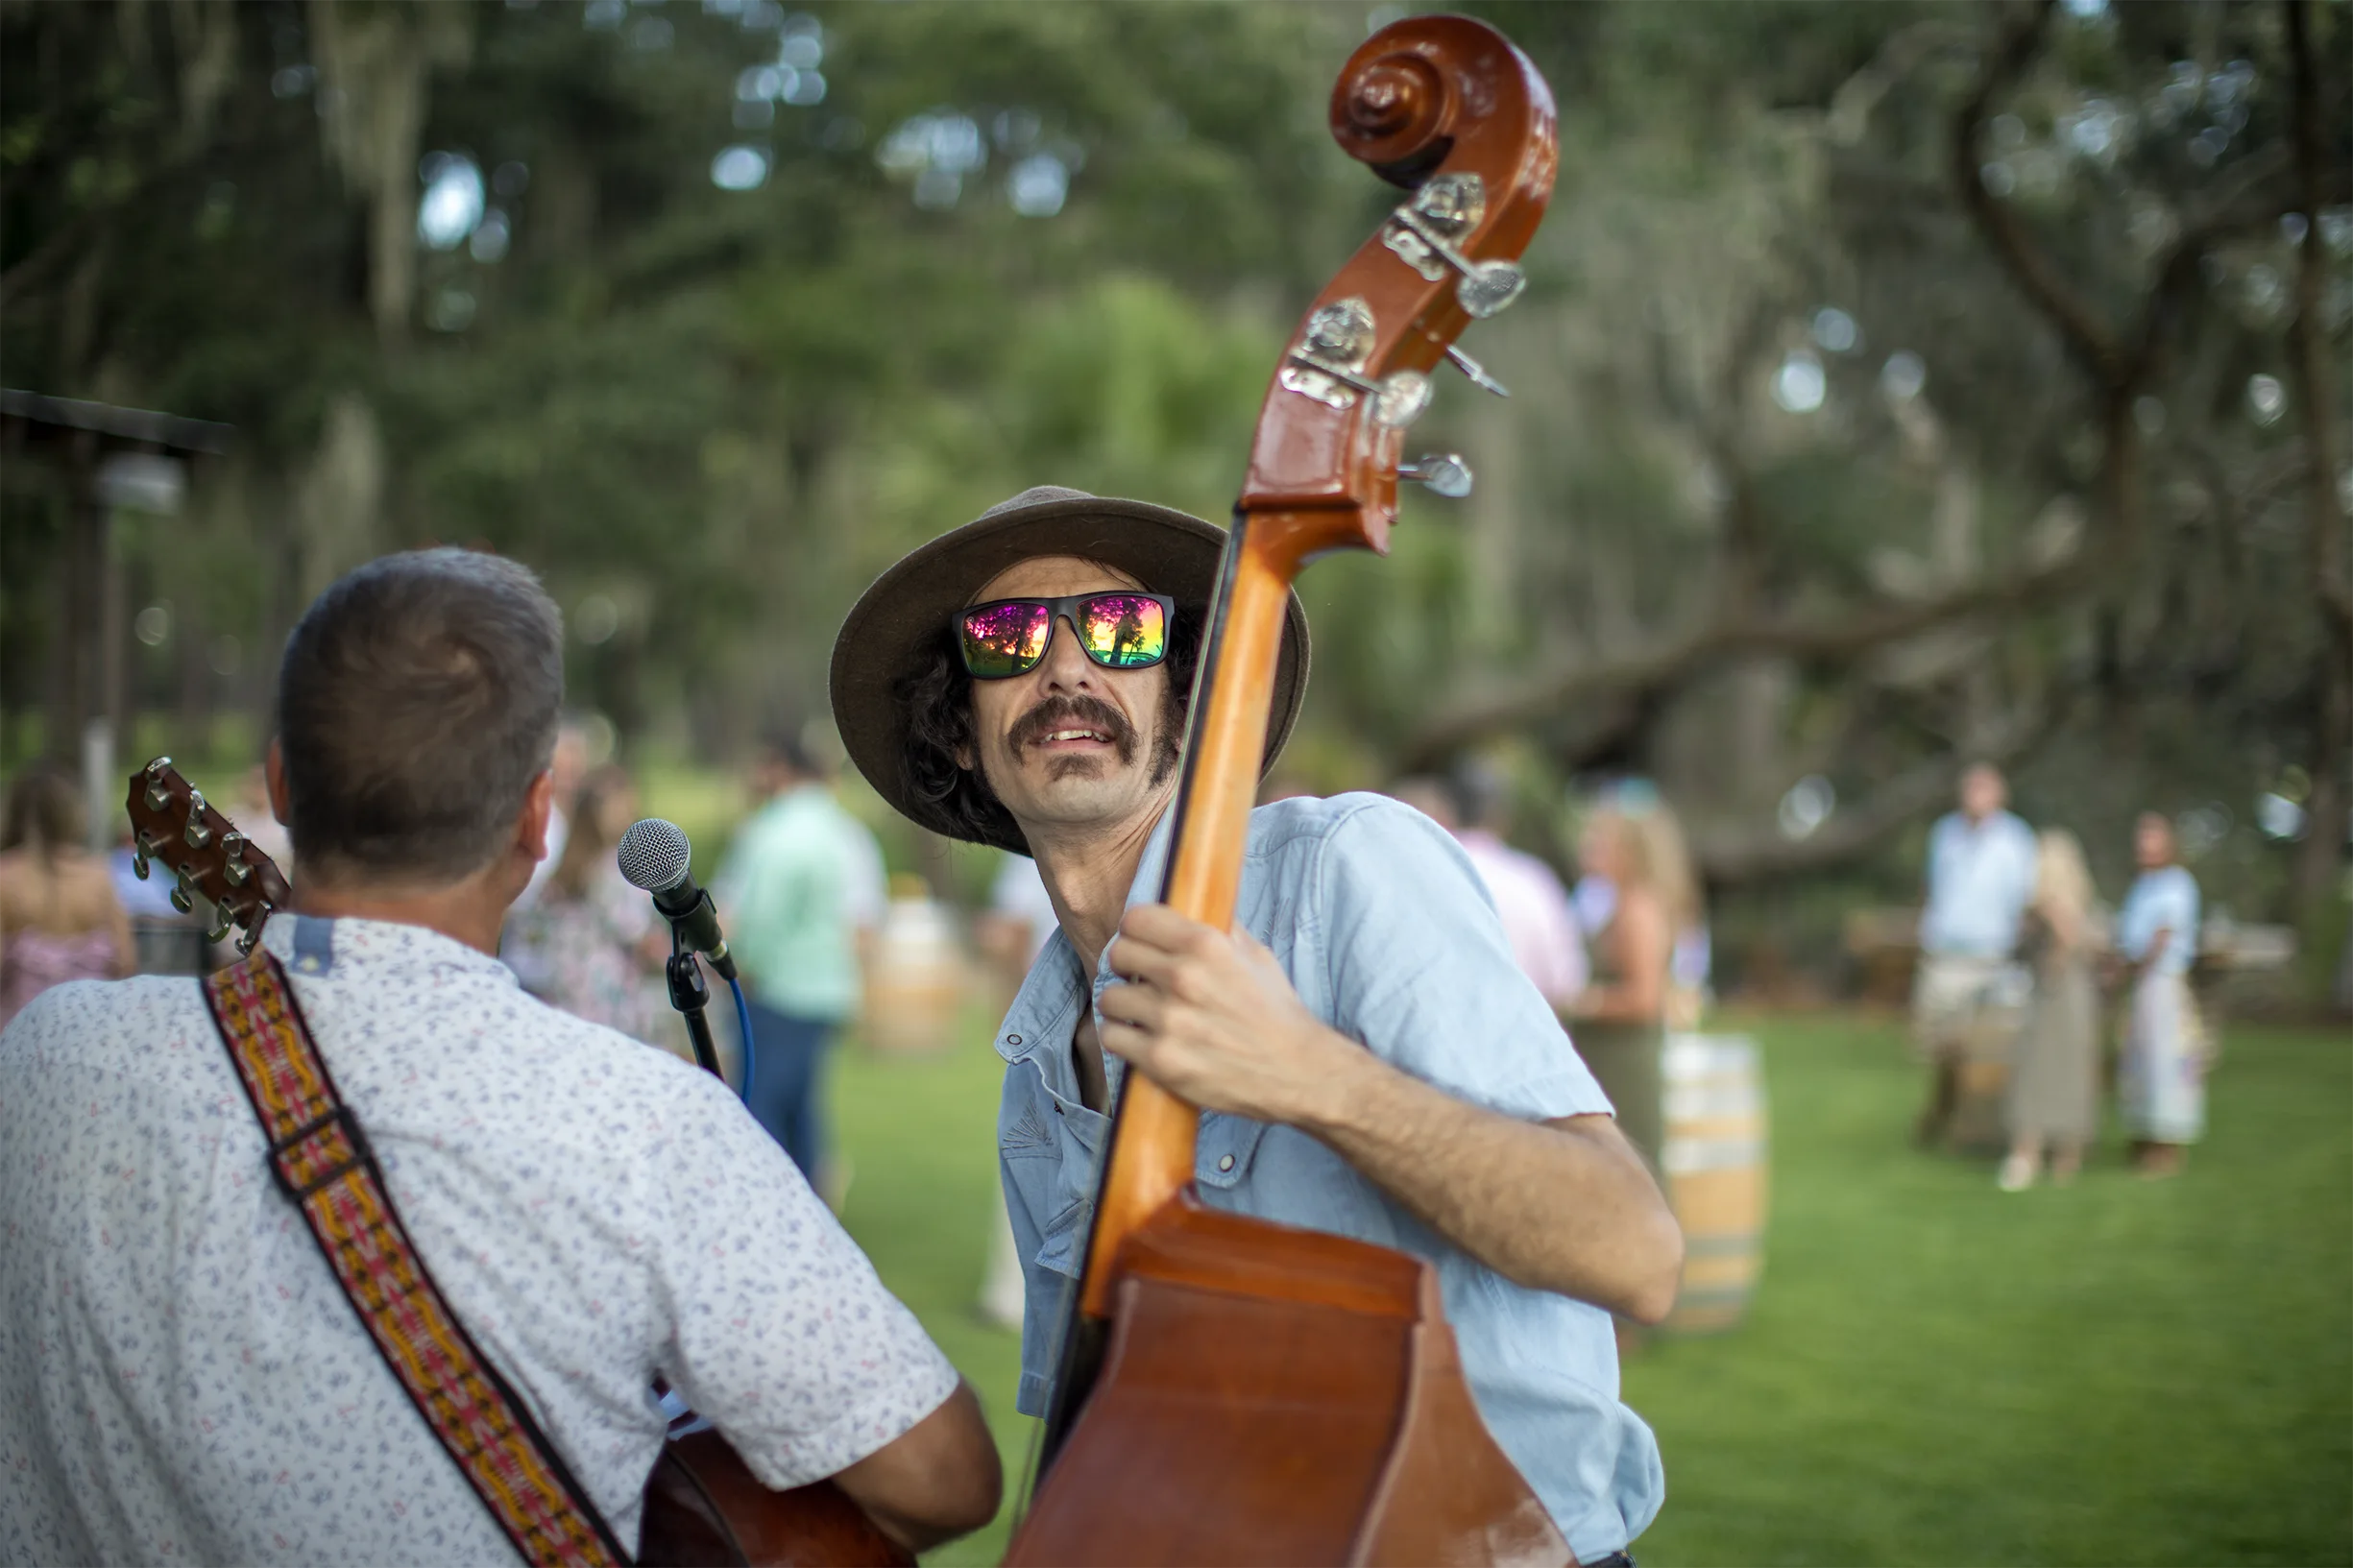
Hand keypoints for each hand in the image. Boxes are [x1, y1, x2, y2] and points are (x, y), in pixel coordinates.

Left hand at [1097, 902, 1363, 1126]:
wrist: (1297, 1072)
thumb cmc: (1276, 1014)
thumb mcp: (1255, 956)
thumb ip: (1219, 930)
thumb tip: (1192, 906)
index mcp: (1206, 945)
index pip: (1136, 919)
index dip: (1135, 930)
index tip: (1140, 942)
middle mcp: (1184, 978)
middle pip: (1117, 954)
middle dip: (1126, 965)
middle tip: (1139, 978)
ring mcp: (1169, 1021)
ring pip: (1109, 998)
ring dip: (1121, 1005)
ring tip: (1139, 1012)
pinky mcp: (1161, 1060)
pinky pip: (1111, 1037)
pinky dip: (1122, 1038)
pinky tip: (1139, 1038)